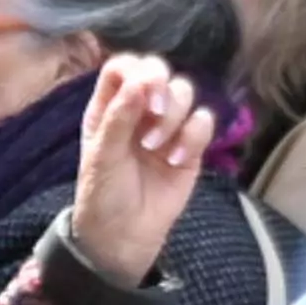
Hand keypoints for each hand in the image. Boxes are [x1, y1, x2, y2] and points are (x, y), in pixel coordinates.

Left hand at [57, 49, 210, 287]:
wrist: (124, 238)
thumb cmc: (103, 195)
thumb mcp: (102, 156)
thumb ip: (119, 116)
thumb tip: (140, 81)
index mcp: (110, 106)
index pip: (124, 67)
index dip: (136, 70)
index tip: (143, 90)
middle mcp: (139, 110)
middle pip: (160, 71)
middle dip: (162, 86)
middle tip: (157, 112)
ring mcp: (167, 127)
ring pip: (185, 92)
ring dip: (175, 115)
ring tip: (157, 148)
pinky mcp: (191, 148)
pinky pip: (204, 122)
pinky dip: (193, 136)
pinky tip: (174, 160)